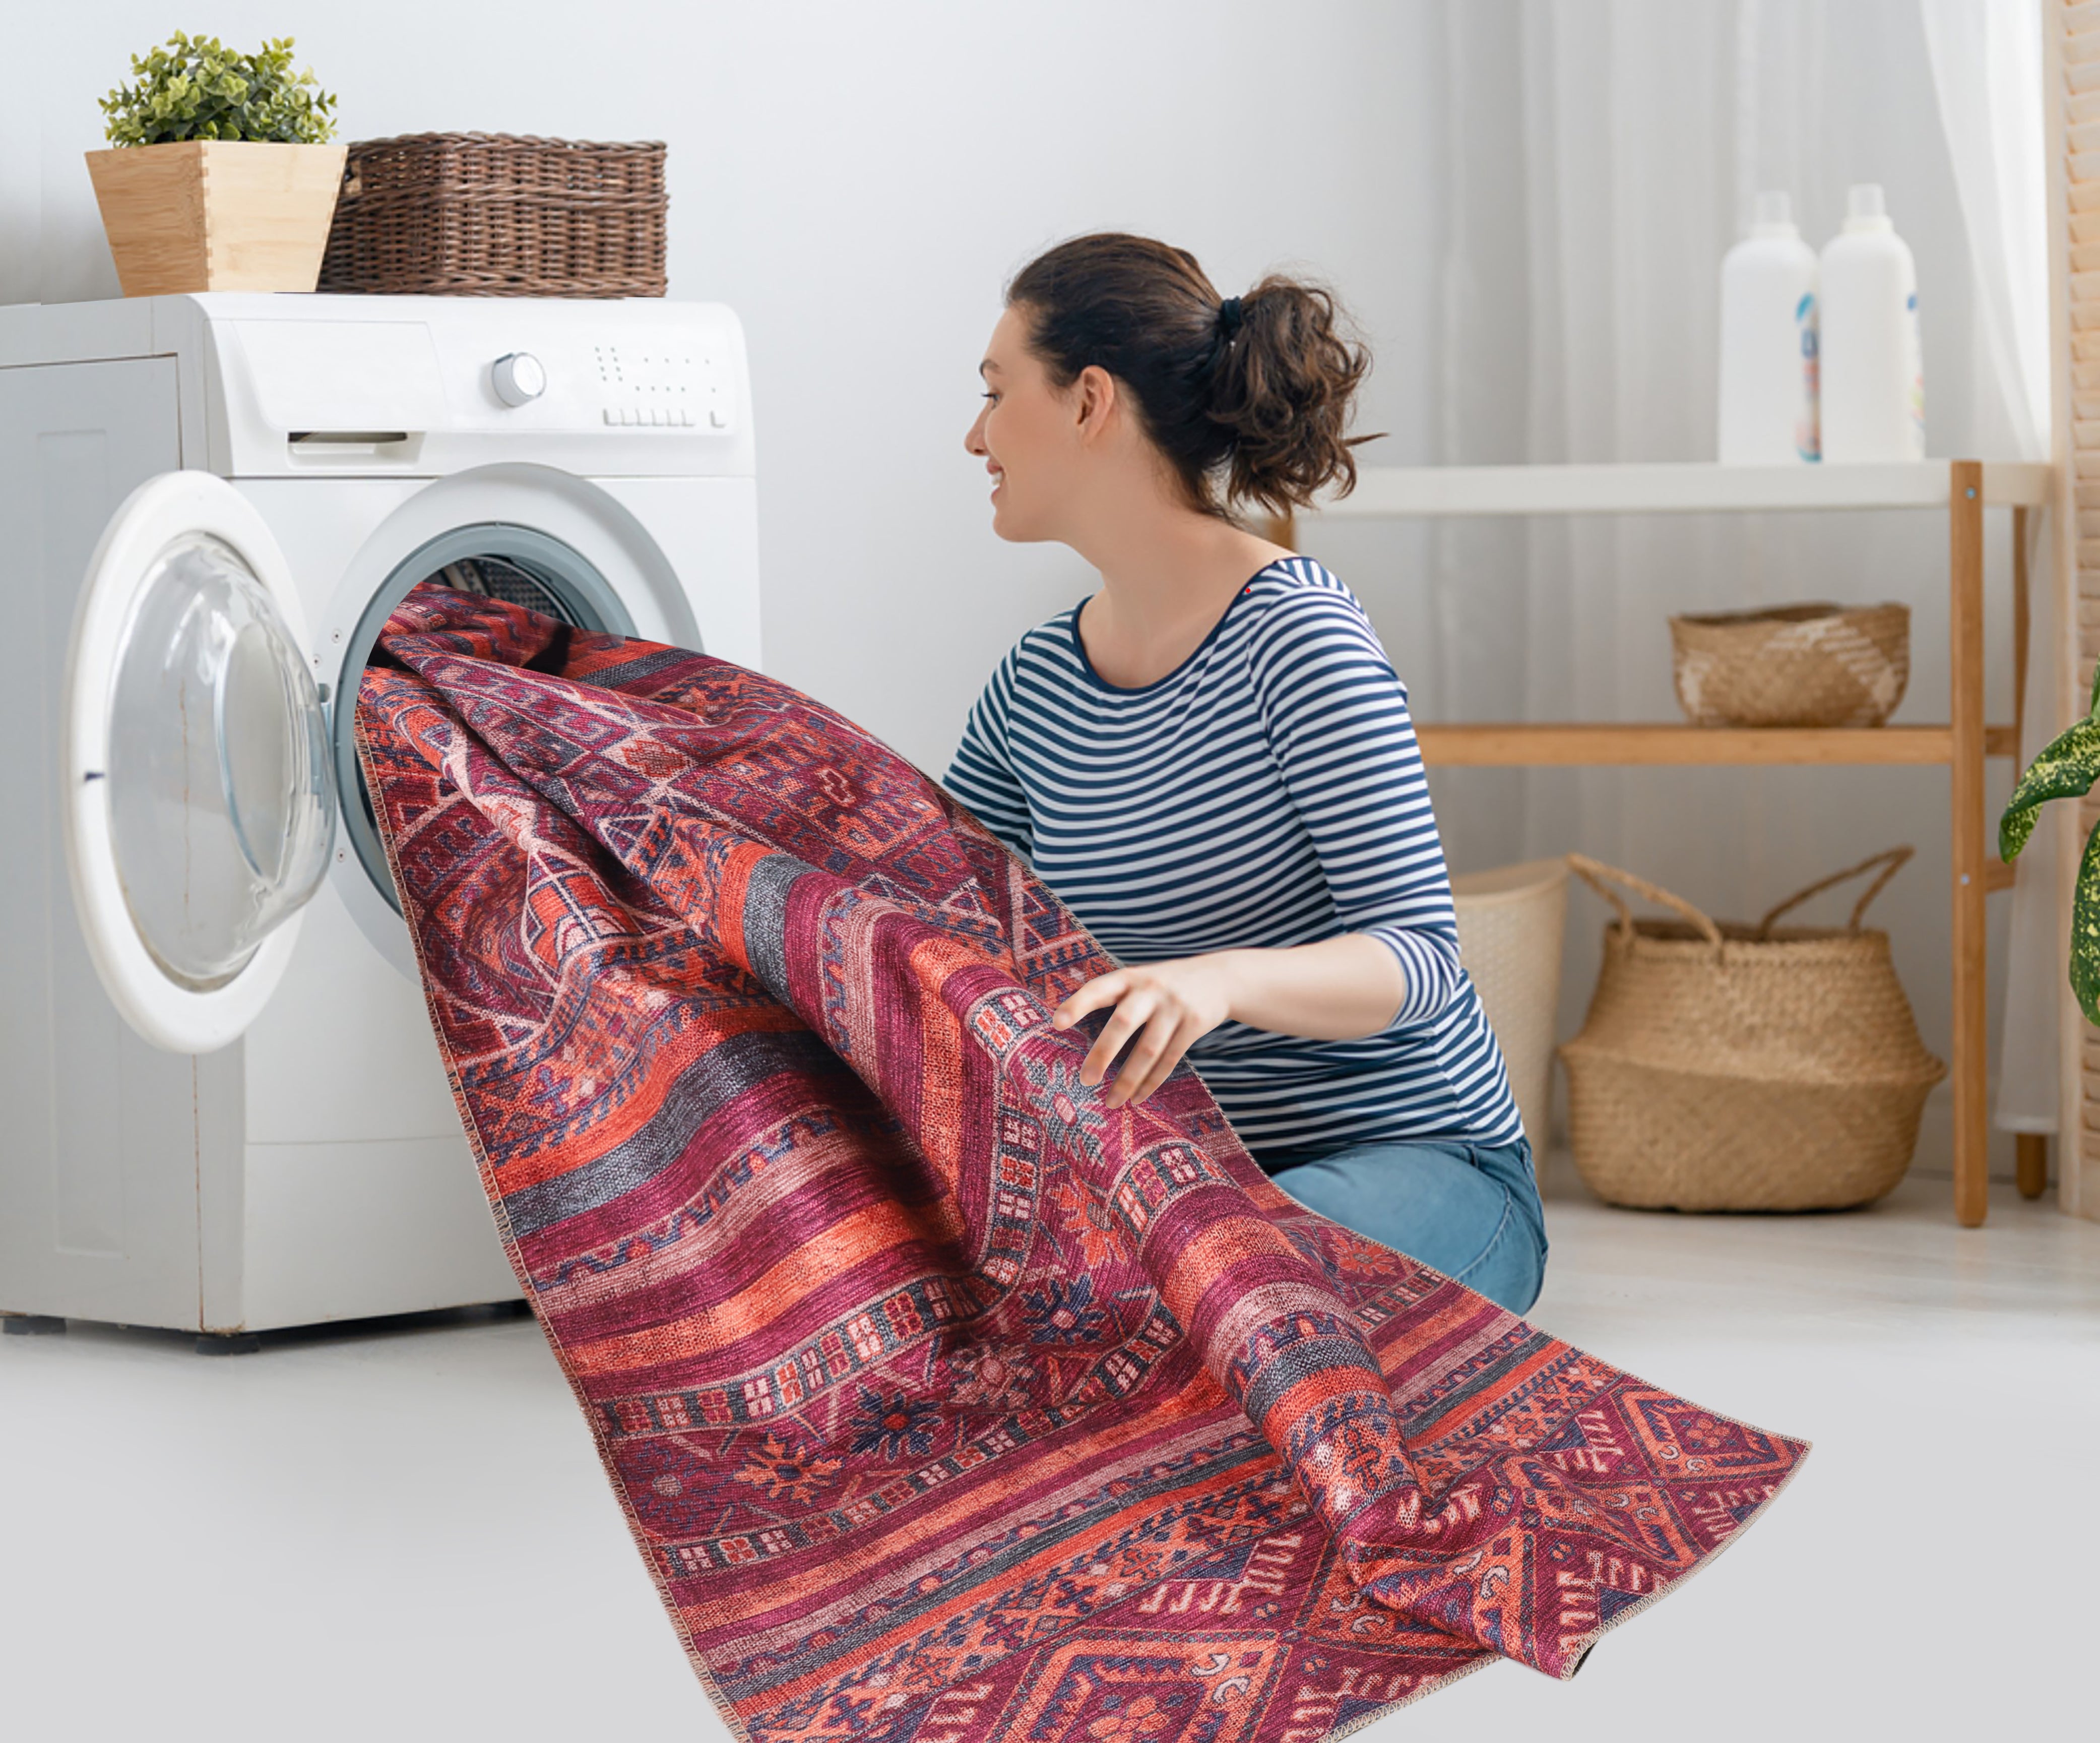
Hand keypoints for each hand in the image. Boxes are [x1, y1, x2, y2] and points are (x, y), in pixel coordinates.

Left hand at [1050, 955, 1236, 1106]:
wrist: (1218, 978)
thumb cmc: (1163, 985)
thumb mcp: (1139, 980)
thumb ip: (1114, 997)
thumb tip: (1068, 1026)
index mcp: (1129, 978)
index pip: (1098, 990)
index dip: (1077, 1005)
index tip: (1056, 1023)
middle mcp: (1150, 990)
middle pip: (1123, 1023)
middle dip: (1103, 1053)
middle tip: (1085, 1080)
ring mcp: (1174, 1007)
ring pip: (1148, 1049)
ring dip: (1128, 1079)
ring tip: (1111, 1102)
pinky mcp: (1193, 1024)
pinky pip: (1169, 1059)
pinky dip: (1152, 1081)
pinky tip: (1137, 1098)